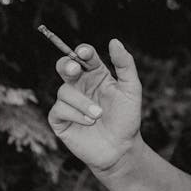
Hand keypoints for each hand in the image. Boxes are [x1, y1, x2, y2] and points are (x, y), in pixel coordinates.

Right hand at [47, 39, 142, 173]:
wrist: (121, 148)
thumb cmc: (127, 118)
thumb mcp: (132, 89)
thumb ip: (125, 64)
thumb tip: (113, 41)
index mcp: (96, 74)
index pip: (85, 56)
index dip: (82, 51)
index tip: (85, 53)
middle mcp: (80, 85)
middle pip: (64, 67)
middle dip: (66, 65)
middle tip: (74, 70)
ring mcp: (69, 103)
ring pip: (64, 91)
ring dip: (82, 102)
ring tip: (98, 115)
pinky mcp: (60, 120)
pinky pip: (59, 109)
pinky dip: (75, 114)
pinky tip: (89, 122)